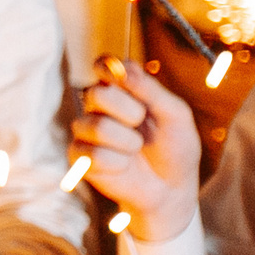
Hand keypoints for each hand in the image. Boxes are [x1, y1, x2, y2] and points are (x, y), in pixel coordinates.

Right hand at [73, 58, 200, 242]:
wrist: (171, 189)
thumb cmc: (174, 149)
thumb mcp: (176, 116)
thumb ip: (151, 91)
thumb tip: (123, 69)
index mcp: (123, 90)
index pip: (104, 65)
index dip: (107, 67)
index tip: (119, 76)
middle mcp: (99, 106)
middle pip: (97, 93)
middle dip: (128, 111)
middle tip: (141, 124)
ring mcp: (86, 130)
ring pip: (96, 126)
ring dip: (127, 142)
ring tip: (136, 149)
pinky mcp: (79, 156)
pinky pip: (93, 154)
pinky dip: (117, 163)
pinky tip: (124, 166)